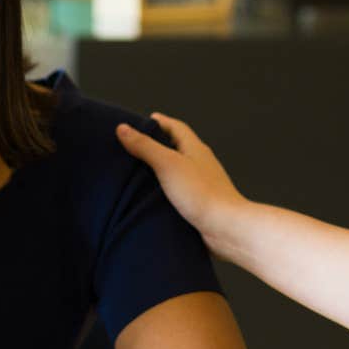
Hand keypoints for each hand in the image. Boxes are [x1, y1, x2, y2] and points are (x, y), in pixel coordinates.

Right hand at [115, 112, 250, 247]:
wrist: (225, 227)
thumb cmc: (202, 193)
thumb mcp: (167, 164)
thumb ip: (145, 146)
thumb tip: (123, 129)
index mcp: (195, 148)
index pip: (176, 127)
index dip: (160, 122)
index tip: (144, 121)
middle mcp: (200, 163)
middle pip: (177, 147)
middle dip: (158, 144)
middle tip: (137, 146)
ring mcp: (201, 183)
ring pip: (178, 170)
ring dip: (161, 169)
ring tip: (140, 172)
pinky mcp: (200, 202)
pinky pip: (180, 190)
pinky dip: (166, 189)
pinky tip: (154, 198)